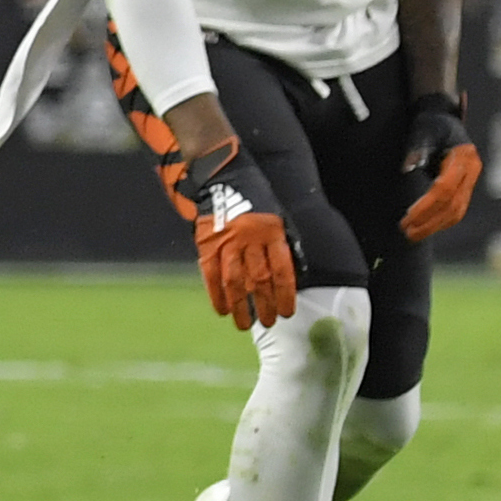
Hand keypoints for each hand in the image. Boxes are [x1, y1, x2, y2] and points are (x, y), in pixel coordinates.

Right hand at [174, 139, 298, 330]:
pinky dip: (216, 294)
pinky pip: (211, 274)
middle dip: (265, 304)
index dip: (285, 294)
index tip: (287, 312)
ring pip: (235, 281)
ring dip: (241, 305)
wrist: (223, 176)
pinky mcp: (206, 243)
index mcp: (272, 232)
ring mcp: (226, 242)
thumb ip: (286, 244)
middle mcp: (250, 239)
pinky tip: (222, 310)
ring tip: (245, 324)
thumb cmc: (256, 198)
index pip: (282, 270)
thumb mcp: (279, 216)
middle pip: (259, 279)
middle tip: (269, 323)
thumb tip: (294, 276)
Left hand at [398, 92, 479, 239]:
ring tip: (412, 234)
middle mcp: (472, 171)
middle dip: (429, 221)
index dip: (426, 206)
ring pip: (457, 210)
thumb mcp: (422, 130)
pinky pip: (456, 207)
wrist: (445, 118)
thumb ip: (417, 148)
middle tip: (406, 233)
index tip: (408, 218)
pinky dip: (441, 219)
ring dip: (435, 225)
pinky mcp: (466, 185)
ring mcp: (471, 179)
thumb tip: (408, 168)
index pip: (445, 189)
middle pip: (453, 204)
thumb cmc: (431, 123)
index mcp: (463, 158)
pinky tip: (424, 226)